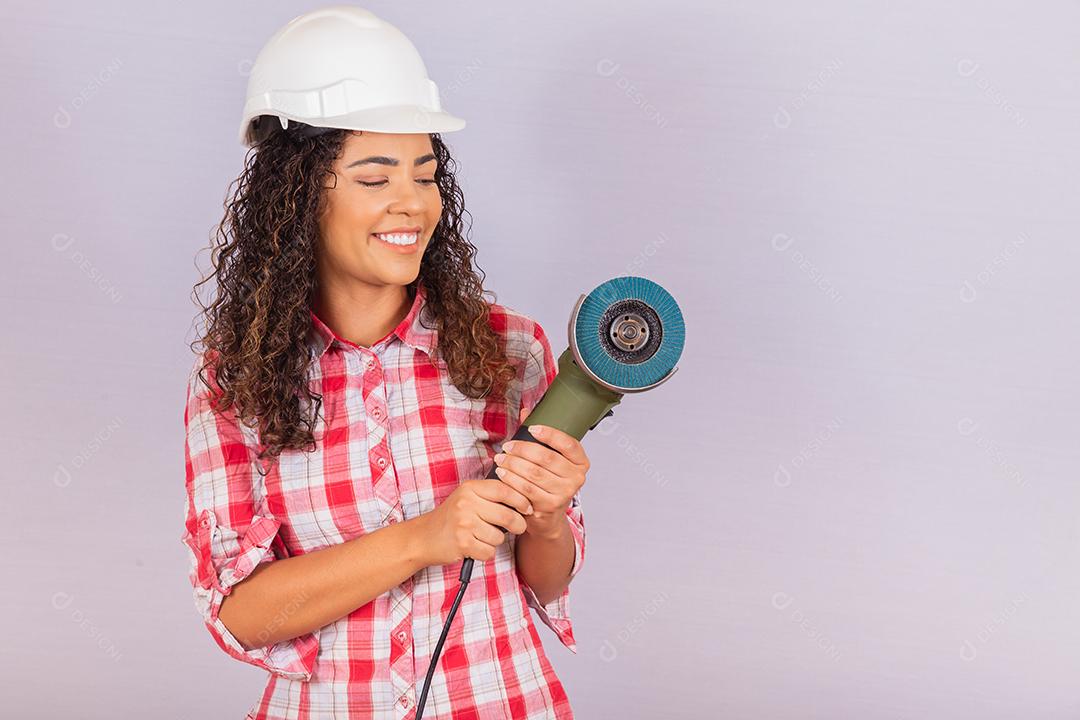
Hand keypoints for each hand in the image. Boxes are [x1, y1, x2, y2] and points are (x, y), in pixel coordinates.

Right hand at [418, 478, 533, 564]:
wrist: (423, 537)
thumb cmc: (451, 518)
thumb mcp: (467, 498)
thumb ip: (490, 495)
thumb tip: (524, 499)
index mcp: (470, 489)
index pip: (504, 490)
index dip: (521, 499)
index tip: (527, 507)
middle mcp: (466, 504)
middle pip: (507, 515)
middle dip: (518, 524)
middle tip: (518, 527)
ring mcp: (463, 524)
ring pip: (499, 536)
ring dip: (496, 540)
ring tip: (482, 536)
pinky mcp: (462, 544)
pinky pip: (489, 551)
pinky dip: (486, 552)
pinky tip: (475, 547)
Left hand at [493, 406, 589, 537]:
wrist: (547, 515)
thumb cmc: (547, 480)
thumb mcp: (548, 457)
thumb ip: (538, 435)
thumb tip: (526, 410)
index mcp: (580, 461)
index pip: (568, 443)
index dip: (550, 434)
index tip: (532, 428)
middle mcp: (577, 478)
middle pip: (546, 458)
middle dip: (522, 449)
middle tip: (507, 446)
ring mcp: (565, 493)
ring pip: (534, 473)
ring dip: (513, 464)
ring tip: (500, 459)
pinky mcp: (550, 506)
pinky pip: (526, 489)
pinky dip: (511, 480)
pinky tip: (502, 474)